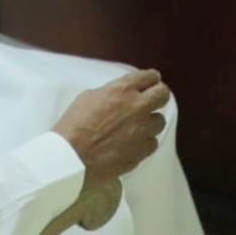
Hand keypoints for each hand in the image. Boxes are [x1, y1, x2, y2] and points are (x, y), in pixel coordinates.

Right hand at [53, 70, 169, 187]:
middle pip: (163, 95)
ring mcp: (142, 131)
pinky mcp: (141, 152)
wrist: (72, 158)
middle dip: (158, 96)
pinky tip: (134, 144)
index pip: (150, 76)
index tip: (149, 83)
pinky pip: (152, 143)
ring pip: (160, 121)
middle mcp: (138, 107)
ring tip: (139, 127)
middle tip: (150, 101)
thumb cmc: (74, 124)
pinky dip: (145, 142)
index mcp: (123, 89)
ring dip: (150, 122)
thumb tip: (119, 97)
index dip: (150, 79)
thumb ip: (110, 93)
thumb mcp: (89, 97)